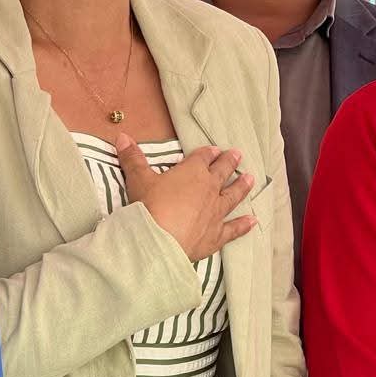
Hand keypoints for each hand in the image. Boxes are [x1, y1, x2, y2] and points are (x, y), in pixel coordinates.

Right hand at [116, 134, 255, 260]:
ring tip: (251, 179)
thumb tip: (122, 136)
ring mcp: (215, 213)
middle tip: (238, 155)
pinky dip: (244, 225)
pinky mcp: (216, 235)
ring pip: (233, 196)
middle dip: (229, 163)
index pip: (202, 158)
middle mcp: (209, 189)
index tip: (214, 150)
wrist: (158, 240)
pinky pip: (233, 229)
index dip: (208, 153)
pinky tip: (253, 222)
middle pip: (222, 172)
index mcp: (192, 172)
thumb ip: (132, 158)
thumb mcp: (138, 179)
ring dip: (242, 187)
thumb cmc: (149, 205)